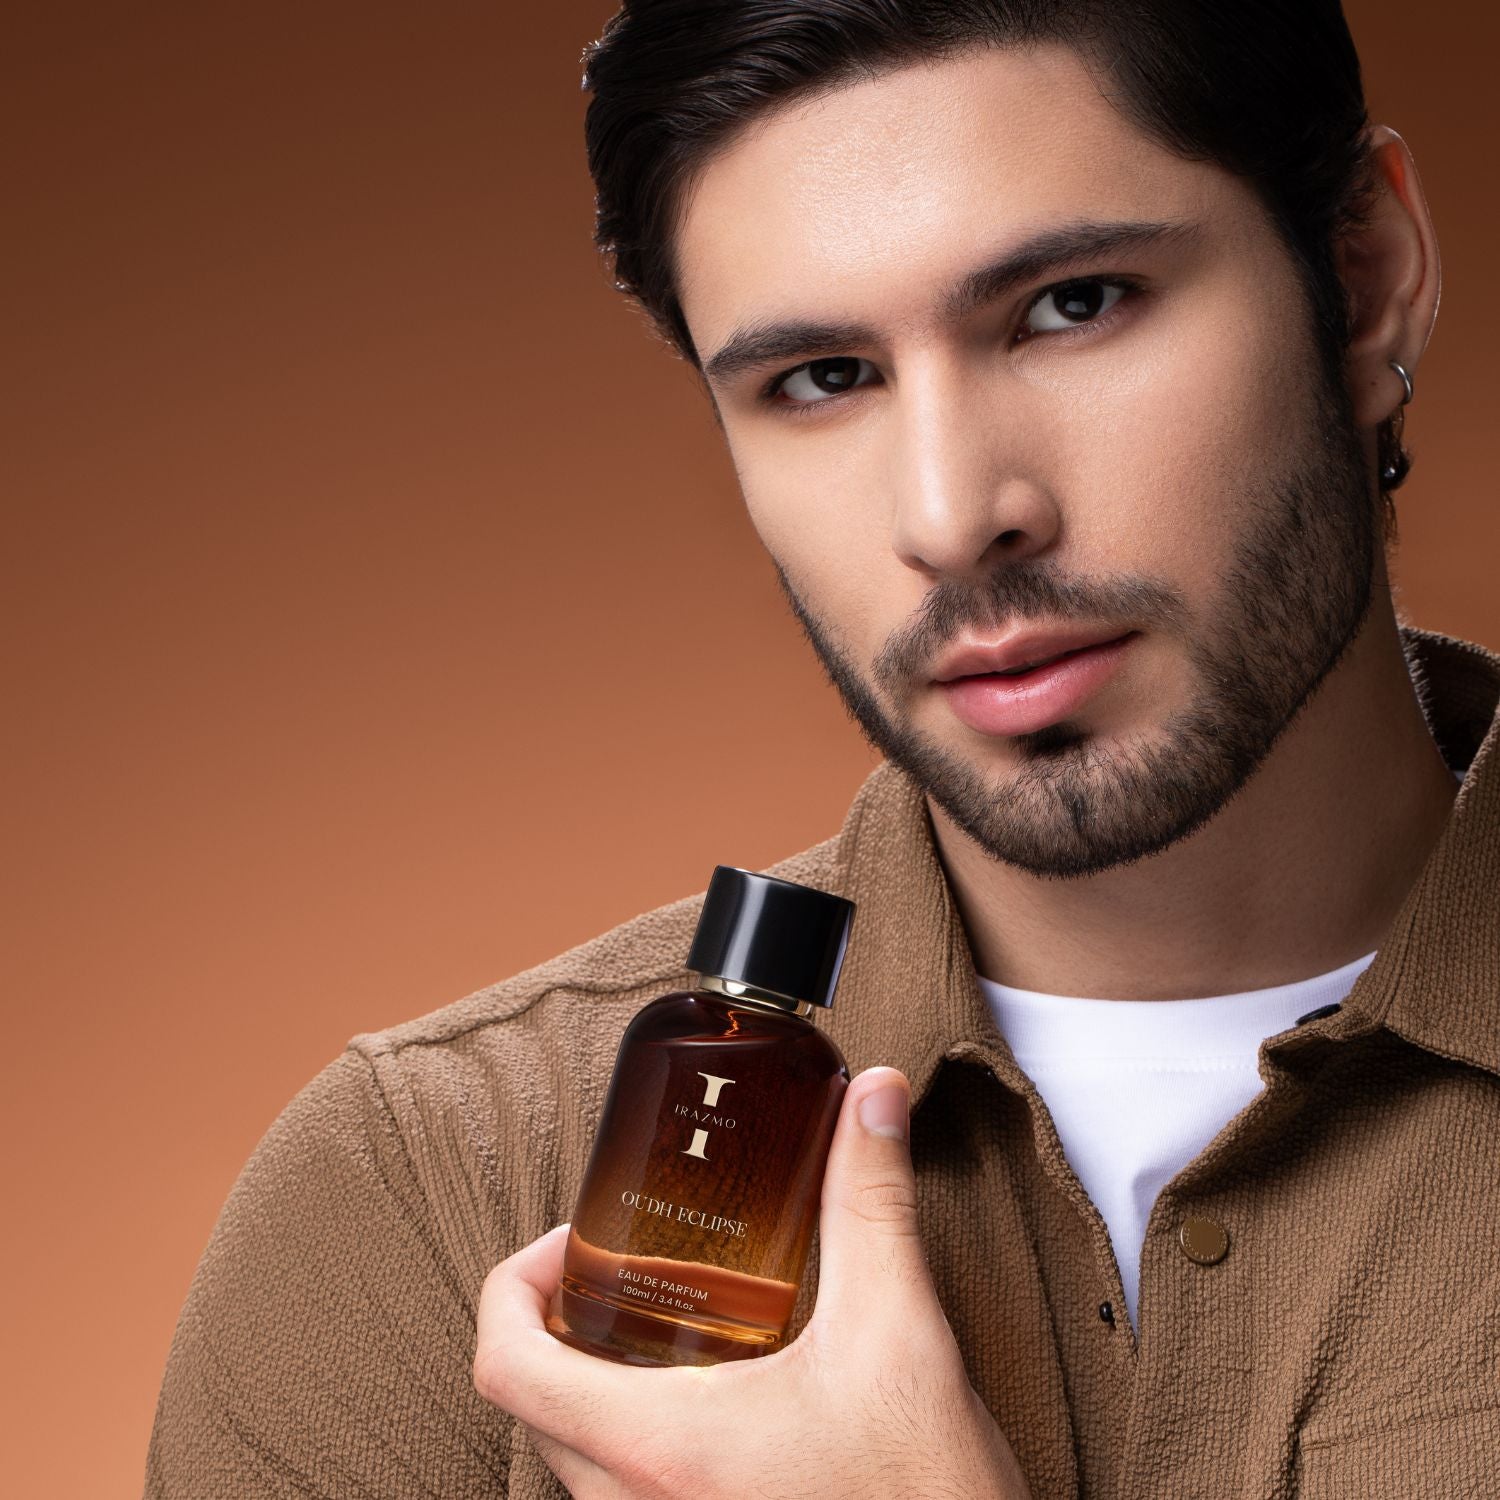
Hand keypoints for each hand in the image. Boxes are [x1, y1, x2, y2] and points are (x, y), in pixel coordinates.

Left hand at [472, 1065, 1032, 1499]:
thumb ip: (872, 1204)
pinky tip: (718, 1395)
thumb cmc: (925, 1496)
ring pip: (577, 1458)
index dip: (513, 1284)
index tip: (571, 1241)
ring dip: (596, 1382)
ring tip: (668, 1320)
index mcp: (659, 1447)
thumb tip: (870, 1099)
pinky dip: (636, 1435)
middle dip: (561, 1322)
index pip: (505, 1366)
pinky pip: (623, 1495)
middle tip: (623, 1265)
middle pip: (533, 1406)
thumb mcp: (896, 1332)